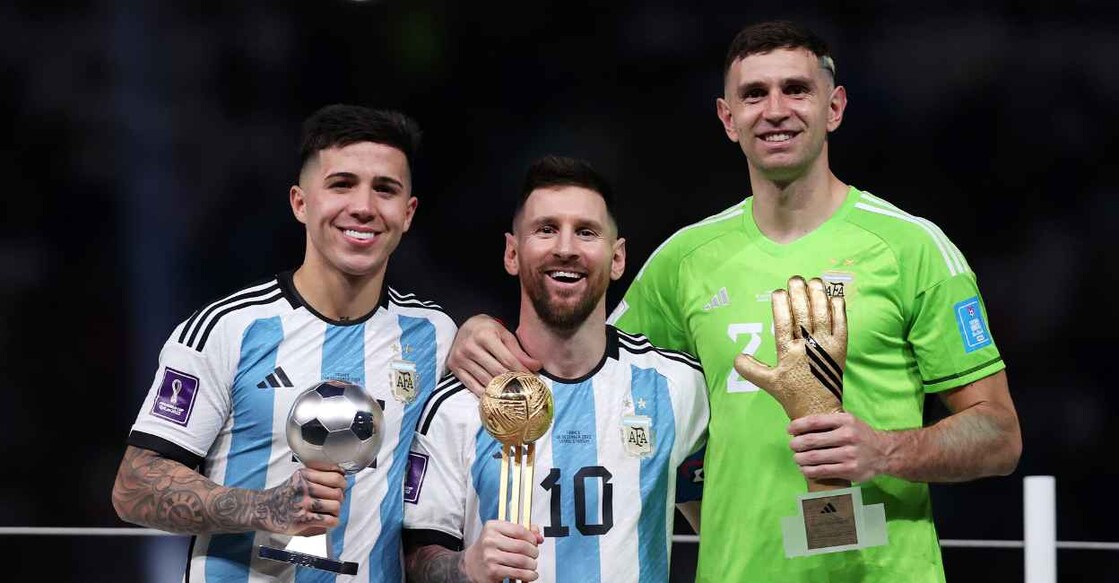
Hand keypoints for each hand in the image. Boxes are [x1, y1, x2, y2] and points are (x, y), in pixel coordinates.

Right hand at [260, 464, 346, 535]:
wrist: (264, 509)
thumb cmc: (285, 494)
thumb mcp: (299, 478)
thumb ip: (318, 476)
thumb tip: (342, 476)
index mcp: (305, 474)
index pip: (336, 476)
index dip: (342, 483)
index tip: (340, 487)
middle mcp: (304, 487)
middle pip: (337, 492)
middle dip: (340, 498)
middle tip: (334, 502)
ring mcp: (303, 503)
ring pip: (335, 506)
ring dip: (336, 511)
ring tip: (330, 513)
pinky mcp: (302, 519)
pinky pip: (329, 520)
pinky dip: (333, 522)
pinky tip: (328, 521)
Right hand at [449, 315, 541, 395]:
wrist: (465, 326)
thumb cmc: (488, 330)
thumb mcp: (504, 335)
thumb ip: (519, 352)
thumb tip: (536, 366)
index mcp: (485, 335)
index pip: (507, 359)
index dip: (521, 371)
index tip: (532, 380)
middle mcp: (470, 346)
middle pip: (496, 371)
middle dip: (512, 382)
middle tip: (524, 390)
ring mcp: (460, 358)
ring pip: (485, 380)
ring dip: (500, 389)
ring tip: (512, 394)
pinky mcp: (454, 367)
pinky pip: (471, 385)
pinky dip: (484, 392)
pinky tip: (494, 396)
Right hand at [462, 520, 542, 581]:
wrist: (471, 564)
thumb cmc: (489, 548)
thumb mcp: (502, 534)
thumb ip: (522, 531)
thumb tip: (538, 535)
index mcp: (492, 527)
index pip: (519, 530)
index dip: (532, 537)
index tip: (534, 542)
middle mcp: (489, 540)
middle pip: (522, 546)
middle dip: (534, 552)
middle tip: (534, 555)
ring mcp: (490, 556)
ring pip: (522, 560)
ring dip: (532, 565)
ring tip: (532, 565)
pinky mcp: (493, 571)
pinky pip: (517, 573)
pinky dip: (528, 575)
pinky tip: (530, 574)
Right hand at [733, 276, 845, 419]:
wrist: (819, 409)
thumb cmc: (792, 395)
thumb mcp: (768, 383)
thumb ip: (750, 369)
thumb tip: (736, 356)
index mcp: (788, 353)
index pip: (783, 322)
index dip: (780, 305)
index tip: (778, 291)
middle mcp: (807, 347)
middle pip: (803, 314)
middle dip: (799, 293)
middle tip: (795, 279)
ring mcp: (826, 347)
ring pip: (822, 315)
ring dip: (819, 296)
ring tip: (814, 281)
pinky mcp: (841, 349)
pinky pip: (841, 325)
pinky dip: (839, 310)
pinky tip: (835, 297)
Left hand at [788, 412, 889, 482]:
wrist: (884, 452)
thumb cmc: (860, 435)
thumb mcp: (849, 421)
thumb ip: (829, 421)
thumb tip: (800, 424)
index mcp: (845, 420)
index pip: (815, 421)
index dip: (798, 426)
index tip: (790, 430)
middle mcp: (847, 436)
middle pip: (811, 441)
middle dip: (796, 444)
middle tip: (793, 446)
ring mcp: (848, 454)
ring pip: (814, 457)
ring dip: (800, 459)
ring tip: (797, 458)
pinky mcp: (849, 470)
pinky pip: (822, 471)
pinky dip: (809, 471)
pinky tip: (805, 469)